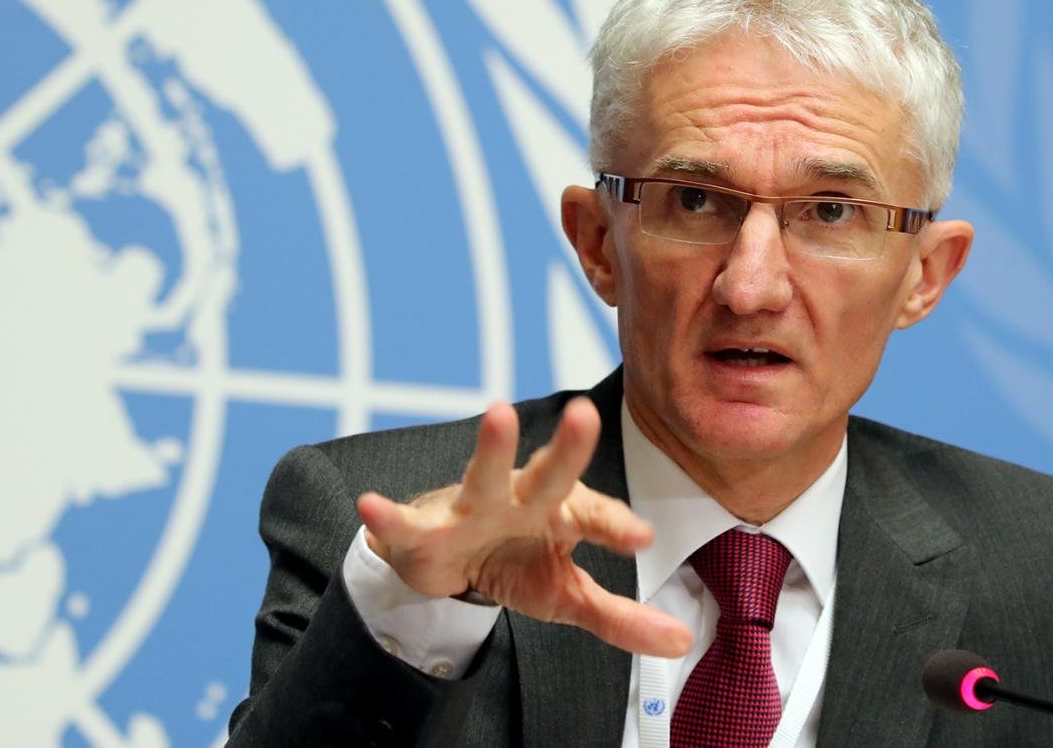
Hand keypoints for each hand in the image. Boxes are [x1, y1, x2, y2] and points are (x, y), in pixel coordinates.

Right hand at [356, 398, 691, 657]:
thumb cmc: (516, 561)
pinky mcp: (423, 528)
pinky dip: (386, 515)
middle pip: (548, 475)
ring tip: (499, 412)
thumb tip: (682, 640)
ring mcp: (471, 508)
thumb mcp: (568, 596)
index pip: (594, 514)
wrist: (445, 560)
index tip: (643, 538)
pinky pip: (402, 521)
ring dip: (490, 448)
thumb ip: (621, 618)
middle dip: (567, 449)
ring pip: (482, 476)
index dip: (615, 524)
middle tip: (586, 415)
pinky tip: (370, 505)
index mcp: (560, 513)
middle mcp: (520, 500)